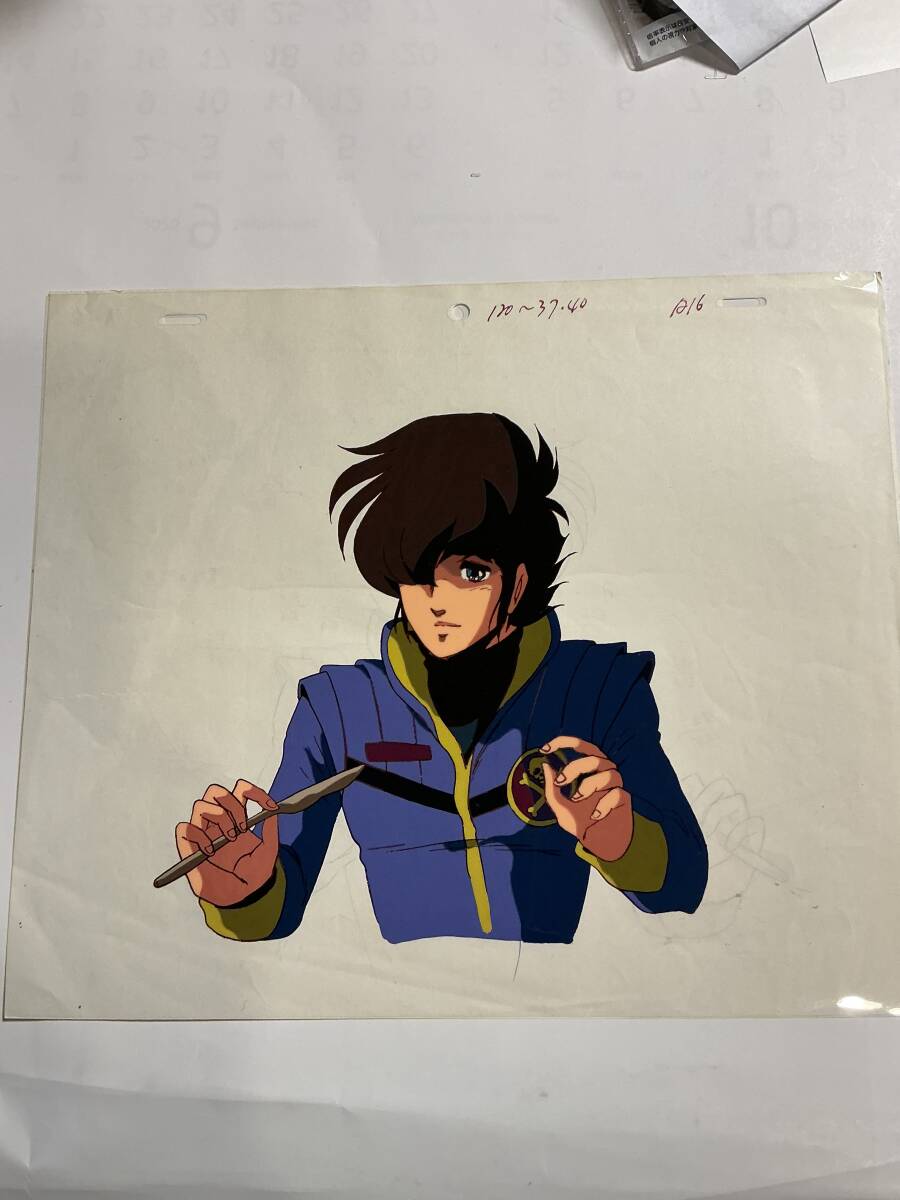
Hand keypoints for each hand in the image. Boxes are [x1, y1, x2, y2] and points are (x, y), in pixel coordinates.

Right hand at [175, 779, 279, 906]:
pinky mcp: (190, 848)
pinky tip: (211, 851)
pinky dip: (198, 836)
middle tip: (242, 827)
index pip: (240, 790)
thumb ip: (271, 829)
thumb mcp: (269, 850)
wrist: (243, 896)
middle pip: (215, 792)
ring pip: (200, 806)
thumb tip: (273, 810)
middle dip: (230, 804)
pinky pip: (184, 829)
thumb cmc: (255, 873)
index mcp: (238, 817)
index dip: (253, 792)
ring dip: (217, 819)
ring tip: (229, 839)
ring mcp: (204, 833)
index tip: (270, 807)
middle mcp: (218, 821)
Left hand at [540, 736, 633, 861]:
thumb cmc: (580, 822)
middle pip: (594, 758)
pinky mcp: (624, 799)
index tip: (544, 749)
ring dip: (588, 786)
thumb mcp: (560, 806)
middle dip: (574, 767)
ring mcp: (616, 785)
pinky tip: (595, 815)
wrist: (598, 844)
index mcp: (589, 769)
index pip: (580, 746)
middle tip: (560, 782)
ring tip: (577, 800)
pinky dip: (603, 804)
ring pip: (608, 774)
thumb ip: (551, 788)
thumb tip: (545, 765)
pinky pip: (616, 793)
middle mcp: (604, 772)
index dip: (563, 743)